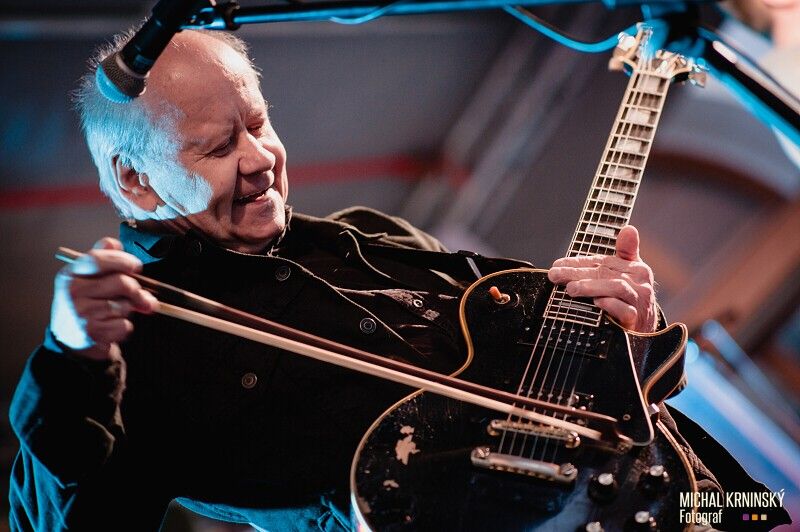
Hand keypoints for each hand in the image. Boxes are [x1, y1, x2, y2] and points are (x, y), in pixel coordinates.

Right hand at [50, 237, 158, 359]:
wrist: (70, 340)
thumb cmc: (85, 304)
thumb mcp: (86, 279)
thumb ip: (101, 259)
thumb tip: (114, 243)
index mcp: (71, 275)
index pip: (98, 259)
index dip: (122, 260)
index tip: (136, 266)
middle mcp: (73, 293)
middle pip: (121, 282)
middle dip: (136, 289)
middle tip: (139, 295)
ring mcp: (81, 313)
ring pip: (125, 305)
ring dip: (129, 310)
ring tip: (117, 313)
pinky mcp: (92, 333)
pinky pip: (124, 325)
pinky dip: (125, 327)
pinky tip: (112, 327)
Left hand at [547, 225, 656, 331]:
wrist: (644, 331)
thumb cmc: (631, 299)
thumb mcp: (630, 275)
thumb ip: (625, 253)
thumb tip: (628, 228)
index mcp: (636, 269)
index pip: (602, 261)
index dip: (578, 262)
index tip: (556, 265)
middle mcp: (640, 282)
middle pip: (604, 273)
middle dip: (577, 273)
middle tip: (555, 275)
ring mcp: (640, 301)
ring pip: (616, 287)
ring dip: (591, 286)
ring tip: (570, 289)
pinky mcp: (638, 319)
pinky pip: (625, 310)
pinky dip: (610, 304)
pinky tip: (596, 302)